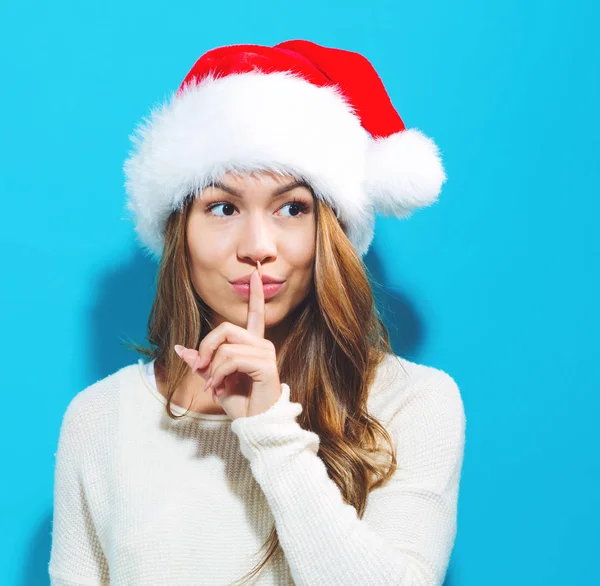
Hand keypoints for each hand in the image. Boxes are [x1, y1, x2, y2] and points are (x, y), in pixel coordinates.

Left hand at [174, 260, 281, 419]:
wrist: (255, 424)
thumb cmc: (240, 403)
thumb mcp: (213, 380)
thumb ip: (201, 363)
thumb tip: (180, 349)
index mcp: (252, 344)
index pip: (254, 314)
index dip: (255, 295)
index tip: (256, 275)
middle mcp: (261, 344)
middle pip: (225, 328)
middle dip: (206, 347)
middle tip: (201, 368)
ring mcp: (265, 353)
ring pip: (226, 347)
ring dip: (212, 369)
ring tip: (212, 386)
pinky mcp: (266, 364)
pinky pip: (231, 359)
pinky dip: (218, 375)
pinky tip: (219, 388)